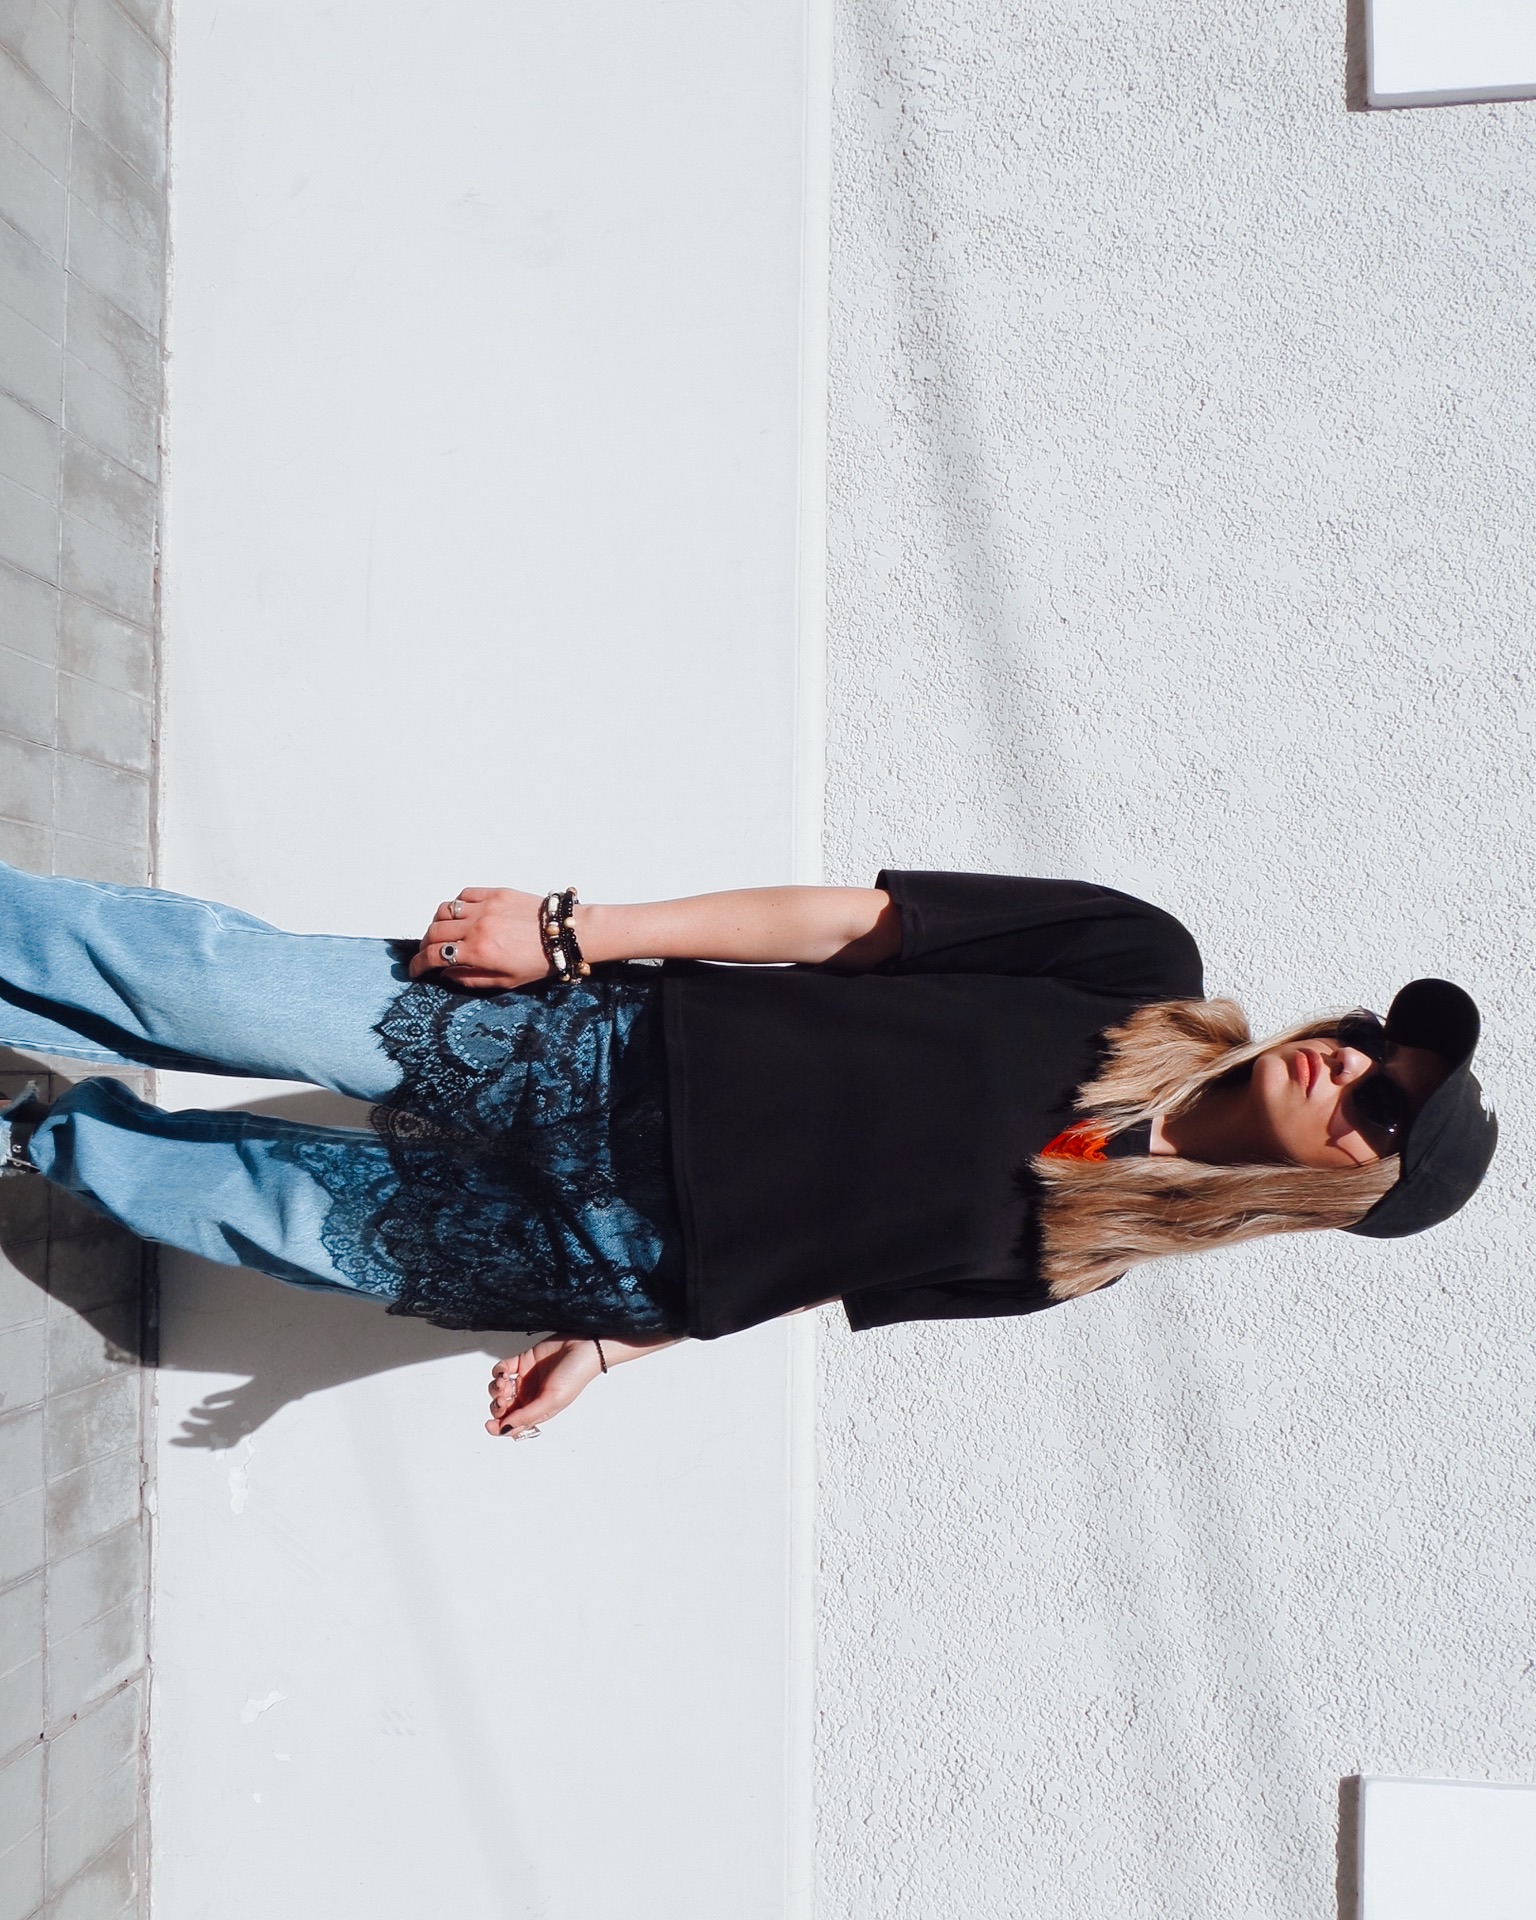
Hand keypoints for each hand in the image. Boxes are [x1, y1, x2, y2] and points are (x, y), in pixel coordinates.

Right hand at [409, 887, 549, 988]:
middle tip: (428, 953)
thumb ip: (471, 979)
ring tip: (443, 934)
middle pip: (434, 932)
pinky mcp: (495, 893)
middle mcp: (478, 927)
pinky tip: (461, 916)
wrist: (564, 935)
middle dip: (425, 946)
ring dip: (437, 924)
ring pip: (443, 911)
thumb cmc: (539, 962)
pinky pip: (463, 895)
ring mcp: (485, 907)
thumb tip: (445, 974)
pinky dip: (456, 906)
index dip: (418, 964)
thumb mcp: (505, 982)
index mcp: (480, 952)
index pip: (434, 955)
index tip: (415, 970)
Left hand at [486, 1337, 602, 1436]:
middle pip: (502, 1408)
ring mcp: (525, 1378)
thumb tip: (504, 1430)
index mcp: (537, 1410)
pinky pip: (502, 1368)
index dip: (499, 1427)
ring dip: (496, 1388)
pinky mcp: (522, 1361)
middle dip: (497, 1406)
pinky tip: (505, 1372)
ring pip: (499, 1388)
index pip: (513, 1424)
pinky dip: (498, 1371)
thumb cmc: (576, 1376)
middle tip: (502, 1400)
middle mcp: (529, 1396)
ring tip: (504, 1382)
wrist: (583, 1347)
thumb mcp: (552, 1401)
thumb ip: (527, 1416)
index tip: (490, 1425)